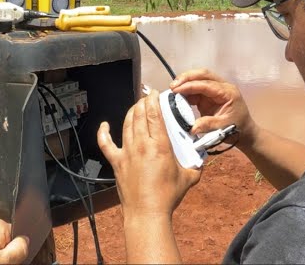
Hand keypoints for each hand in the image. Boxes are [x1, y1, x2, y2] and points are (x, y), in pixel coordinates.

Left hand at [97, 92, 201, 218]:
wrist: (147, 212)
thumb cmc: (168, 195)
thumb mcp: (189, 178)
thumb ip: (196, 165)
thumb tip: (201, 160)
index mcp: (160, 146)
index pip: (154, 115)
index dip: (153, 100)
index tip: (155, 93)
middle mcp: (141, 145)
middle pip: (139, 115)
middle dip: (143, 103)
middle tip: (146, 98)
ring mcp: (127, 152)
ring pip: (126, 124)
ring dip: (130, 113)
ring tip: (136, 107)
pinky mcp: (116, 162)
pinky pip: (105, 143)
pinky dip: (103, 132)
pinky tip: (104, 125)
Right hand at [170, 69, 258, 144]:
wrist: (245, 132)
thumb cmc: (238, 128)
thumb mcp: (224, 127)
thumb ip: (208, 125)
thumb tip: (192, 127)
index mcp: (228, 92)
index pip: (207, 84)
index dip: (190, 86)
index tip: (176, 90)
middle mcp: (222, 87)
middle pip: (203, 74)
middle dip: (187, 77)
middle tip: (173, 85)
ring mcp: (215, 90)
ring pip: (199, 78)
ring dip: (185, 82)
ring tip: (173, 89)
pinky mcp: (209, 95)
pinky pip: (196, 88)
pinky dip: (187, 90)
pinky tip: (179, 95)